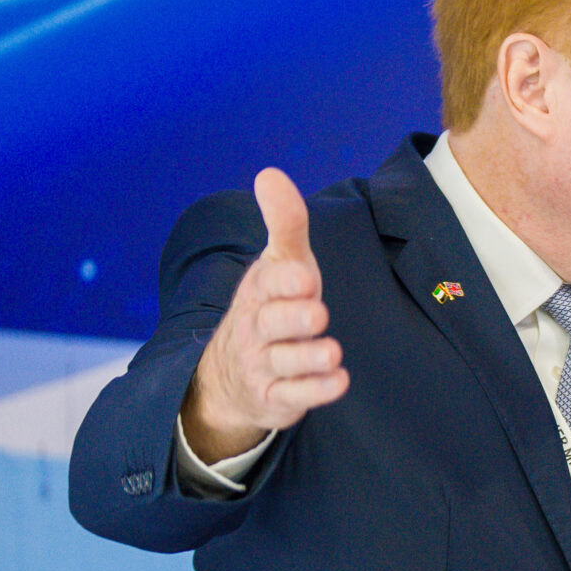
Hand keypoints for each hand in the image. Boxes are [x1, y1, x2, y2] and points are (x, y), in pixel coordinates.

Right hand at [181, 169, 348, 460]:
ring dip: (309, 358)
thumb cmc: (273, 307)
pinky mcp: (276, 397)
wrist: (231, 375)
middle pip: (272, 323)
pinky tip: (338, 380)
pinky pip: (294, 396)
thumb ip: (285, 224)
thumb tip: (270, 173)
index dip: (285, 280)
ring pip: (285, 363)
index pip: (268, 283)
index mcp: (260, 292)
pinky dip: (316, 391)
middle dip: (294, 318)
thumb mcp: (282, 264)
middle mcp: (257, 328)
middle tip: (316, 311)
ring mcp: (264, 365)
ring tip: (331, 352)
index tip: (304, 275)